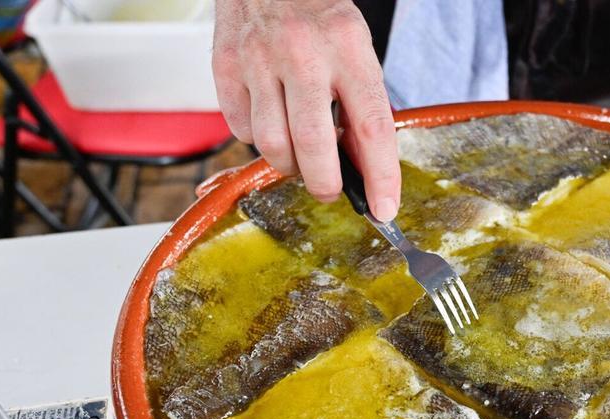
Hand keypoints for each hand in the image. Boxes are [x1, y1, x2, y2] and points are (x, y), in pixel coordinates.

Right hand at [213, 0, 400, 220]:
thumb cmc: (319, 19)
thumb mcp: (356, 52)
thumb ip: (361, 108)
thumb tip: (365, 171)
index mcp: (348, 47)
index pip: (372, 126)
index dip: (380, 176)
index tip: (384, 208)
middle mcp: (302, 52)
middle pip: (313, 144)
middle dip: (325, 184)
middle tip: (330, 190)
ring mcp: (259, 59)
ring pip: (272, 145)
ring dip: (290, 165)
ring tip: (300, 154)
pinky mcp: (226, 66)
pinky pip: (241, 130)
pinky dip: (258, 140)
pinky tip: (272, 121)